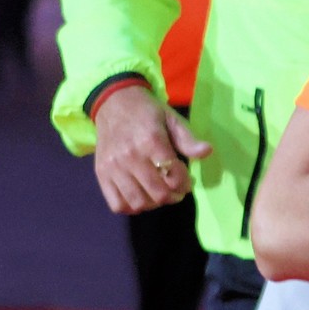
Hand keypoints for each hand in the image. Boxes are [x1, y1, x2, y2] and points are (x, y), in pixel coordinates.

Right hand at [91, 82, 211, 214]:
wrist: (113, 103)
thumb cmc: (146, 112)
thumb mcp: (171, 119)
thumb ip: (188, 139)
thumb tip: (207, 151)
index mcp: (151, 140)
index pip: (173, 176)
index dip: (185, 183)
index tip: (187, 180)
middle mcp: (130, 156)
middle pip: (157, 194)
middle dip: (173, 196)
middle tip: (176, 190)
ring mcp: (113, 167)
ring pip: (138, 203)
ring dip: (154, 204)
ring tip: (158, 194)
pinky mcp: (101, 174)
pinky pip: (117, 204)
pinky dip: (131, 207)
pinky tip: (140, 196)